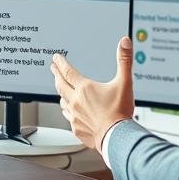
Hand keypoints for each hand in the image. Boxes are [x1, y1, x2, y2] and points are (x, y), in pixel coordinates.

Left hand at [51, 37, 134, 151]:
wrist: (116, 137)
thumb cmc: (120, 112)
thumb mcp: (124, 82)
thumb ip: (124, 61)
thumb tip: (125, 42)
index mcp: (85, 88)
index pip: (68, 72)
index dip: (61, 63)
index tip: (56, 58)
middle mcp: (76, 101)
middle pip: (60, 85)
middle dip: (56, 75)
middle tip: (53, 69)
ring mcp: (74, 116)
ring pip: (62, 102)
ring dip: (61, 94)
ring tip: (61, 90)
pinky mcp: (76, 128)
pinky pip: (68, 118)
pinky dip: (67, 111)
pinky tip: (69, 112)